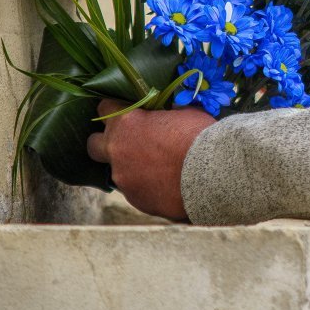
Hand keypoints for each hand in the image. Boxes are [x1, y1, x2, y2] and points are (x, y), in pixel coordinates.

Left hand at [86, 100, 214, 221]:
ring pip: (117, 171)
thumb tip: (169, 111)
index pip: (105, 109)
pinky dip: (147, 186)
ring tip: (158, 169)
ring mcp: (124, 178)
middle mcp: (117, 151)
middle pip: (93, 145)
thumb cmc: (202, 137)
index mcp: (126, 123)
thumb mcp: (186, 113)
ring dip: (131, 167)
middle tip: (127, 143)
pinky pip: (136, 190)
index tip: (125, 112)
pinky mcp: (136, 200)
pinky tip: (167, 184)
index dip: (116, 109)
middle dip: (106, 143)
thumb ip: (168, 113)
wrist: (216, 175)